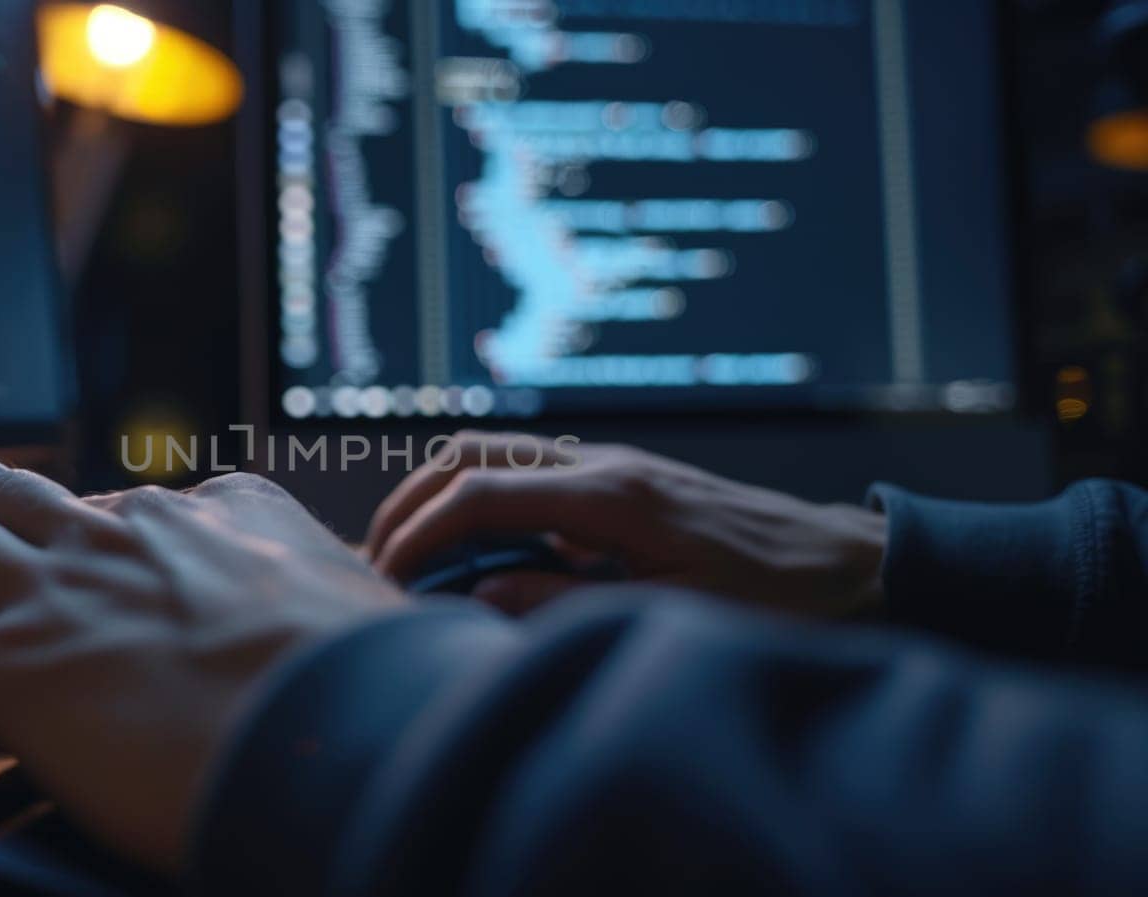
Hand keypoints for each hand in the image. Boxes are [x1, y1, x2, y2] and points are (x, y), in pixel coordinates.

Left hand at [0, 463, 404, 875]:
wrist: (331, 730)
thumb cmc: (363, 675)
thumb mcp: (358, 595)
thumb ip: (325, 588)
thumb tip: (358, 612)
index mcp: (212, 510)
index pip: (130, 499)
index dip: (104, 535)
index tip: (101, 569)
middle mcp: (123, 533)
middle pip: (16, 486)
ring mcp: (60, 591)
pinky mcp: (8, 666)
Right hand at [366, 433, 886, 618]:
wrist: (852, 563)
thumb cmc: (776, 601)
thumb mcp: (670, 615)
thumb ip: (566, 602)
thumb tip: (478, 594)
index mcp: (611, 497)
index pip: (479, 494)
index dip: (418, 535)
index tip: (384, 578)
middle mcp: (603, 464)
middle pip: (472, 454)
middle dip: (411, 502)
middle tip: (377, 560)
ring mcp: (611, 465)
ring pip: (495, 455)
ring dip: (441, 497)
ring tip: (412, 556)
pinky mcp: (620, 481)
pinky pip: (528, 476)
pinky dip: (482, 503)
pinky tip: (479, 556)